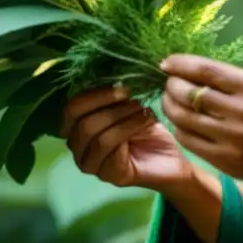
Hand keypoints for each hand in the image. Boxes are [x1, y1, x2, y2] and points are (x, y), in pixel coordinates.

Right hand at [62, 86, 193, 190]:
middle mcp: (79, 150)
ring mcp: (93, 166)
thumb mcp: (126, 105)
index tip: (118, 86)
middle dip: (109, 106)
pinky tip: (148, 121)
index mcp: (76, 130)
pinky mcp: (111, 175)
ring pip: (99, 137)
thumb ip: (111, 93)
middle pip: (82, 124)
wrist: (172, 157)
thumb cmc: (146, 127)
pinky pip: (114, 149)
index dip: (91, 95)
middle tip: (132, 96)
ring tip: (143, 109)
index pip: (70, 111)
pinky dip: (131, 128)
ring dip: (123, 117)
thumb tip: (109, 67)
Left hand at [160, 55, 242, 197]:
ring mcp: (232, 140)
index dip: (181, 64)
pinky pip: (189, 142)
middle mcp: (241, 113)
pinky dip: (179, 128)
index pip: (206, 70)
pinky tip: (181, 122)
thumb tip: (196, 71)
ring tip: (170, 100)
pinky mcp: (225, 162)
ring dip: (170, 106)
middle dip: (171, 84)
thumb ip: (235, 81)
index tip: (166, 61)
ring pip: (183, 118)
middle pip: (189, 93)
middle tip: (169, 82)